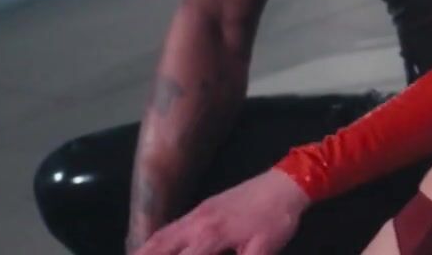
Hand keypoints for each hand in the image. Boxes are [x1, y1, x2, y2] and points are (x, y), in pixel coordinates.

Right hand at [136, 169, 309, 254]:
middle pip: (159, 245)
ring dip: (145, 250)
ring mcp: (198, 212)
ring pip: (163, 233)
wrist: (286, 183)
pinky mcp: (203, 206)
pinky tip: (154, 247)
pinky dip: (156, 238)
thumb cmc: (276, 219)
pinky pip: (172, 225)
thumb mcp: (263, 250)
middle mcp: (197, 223)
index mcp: (210, 236)